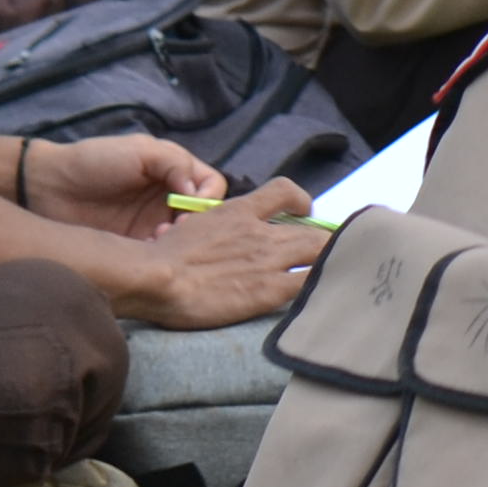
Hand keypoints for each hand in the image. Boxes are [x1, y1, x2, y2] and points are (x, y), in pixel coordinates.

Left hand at [30, 135, 228, 239]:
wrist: (48, 186)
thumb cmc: (95, 161)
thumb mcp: (140, 151)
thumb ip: (174, 163)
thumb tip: (197, 191)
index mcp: (174, 173)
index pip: (211, 186)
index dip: (208, 196)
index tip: (190, 204)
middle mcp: (168, 199)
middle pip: (203, 215)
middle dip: (196, 223)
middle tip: (175, 226)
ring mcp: (152, 223)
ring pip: (184, 238)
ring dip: (178, 240)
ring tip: (159, 237)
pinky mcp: (135, 244)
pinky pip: (159, 254)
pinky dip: (159, 254)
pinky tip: (145, 249)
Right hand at [121, 184, 322, 328]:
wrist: (156, 278)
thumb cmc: (161, 257)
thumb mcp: (192, 226)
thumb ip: (216, 227)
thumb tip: (222, 234)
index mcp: (239, 211)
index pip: (283, 191)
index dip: (299, 201)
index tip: (303, 212)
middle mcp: (261, 233)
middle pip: (313, 231)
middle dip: (323, 243)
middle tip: (322, 256)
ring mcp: (270, 260)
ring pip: (321, 252)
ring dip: (330, 262)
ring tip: (331, 274)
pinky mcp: (271, 290)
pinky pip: (312, 283)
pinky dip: (322, 285)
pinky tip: (323, 295)